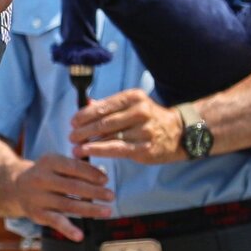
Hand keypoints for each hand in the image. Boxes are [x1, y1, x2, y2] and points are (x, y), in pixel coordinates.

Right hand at [5, 154, 114, 241]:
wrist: (16, 187)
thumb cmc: (46, 174)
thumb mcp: (57, 163)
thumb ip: (77, 168)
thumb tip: (102, 176)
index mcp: (49, 162)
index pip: (75, 167)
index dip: (92, 174)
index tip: (106, 180)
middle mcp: (41, 179)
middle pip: (73, 186)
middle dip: (95, 192)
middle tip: (111, 196)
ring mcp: (38, 197)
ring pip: (68, 205)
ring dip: (90, 209)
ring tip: (106, 211)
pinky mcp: (36, 214)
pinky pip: (55, 222)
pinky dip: (68, 229)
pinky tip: (80, 236)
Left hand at [71, 89, 187, 165]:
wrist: (179, 133)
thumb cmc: (149, 118)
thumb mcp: (132, 105)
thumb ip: (109, 105)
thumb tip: (85, 103)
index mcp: (134, 97)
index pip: (103, 106)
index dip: (84, 115)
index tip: (73, 121)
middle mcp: (140, 112)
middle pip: (103, 122)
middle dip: (83, 130)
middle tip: (71, 136)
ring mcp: (143, 130)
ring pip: (108, 136)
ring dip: (88, 142)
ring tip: (75, 146)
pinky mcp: (144, 147)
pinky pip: (115, 149)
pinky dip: (98, 151)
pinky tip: (86, 152)